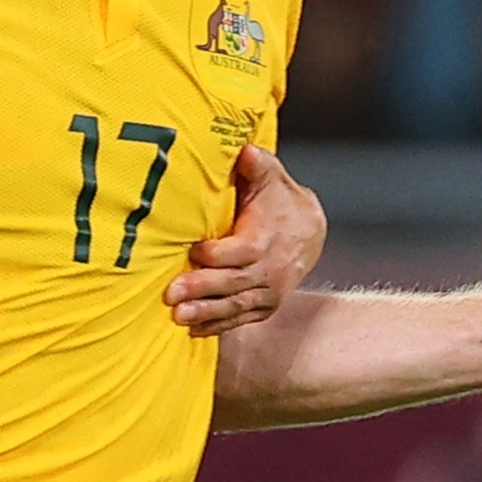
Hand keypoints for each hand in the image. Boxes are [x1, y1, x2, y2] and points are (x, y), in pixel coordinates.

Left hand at [168, 144, 324, 338]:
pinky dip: (217, 326)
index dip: (214, 254)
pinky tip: (193, 330)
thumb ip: (257, 165)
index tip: (192, 250)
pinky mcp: (264, 307)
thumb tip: (244, 151)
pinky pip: (240, 319)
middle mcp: (267, 272)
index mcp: (264, 241)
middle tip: (171, 294)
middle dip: (201, 289)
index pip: (238, 252)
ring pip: (234, 306)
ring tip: (178, 317)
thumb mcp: (272, 178)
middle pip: (232, 283)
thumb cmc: (280, 202)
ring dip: (205, 313)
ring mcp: (267, 293)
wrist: (310, 232)